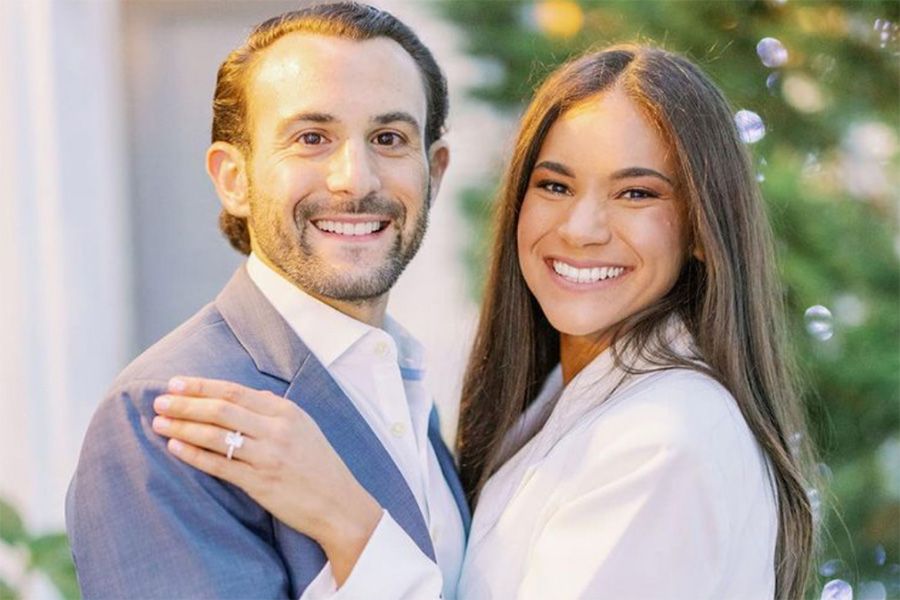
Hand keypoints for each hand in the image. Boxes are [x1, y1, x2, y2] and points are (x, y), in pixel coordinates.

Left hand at [152, 376, 381, 583]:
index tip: (175, 383)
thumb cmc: (320, 465)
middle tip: (159, 401)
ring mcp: (268, 456)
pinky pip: (219, 465)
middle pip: (221, 410)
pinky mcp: (260, 483)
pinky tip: (175, 448)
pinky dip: (193, 455)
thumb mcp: (304, 427)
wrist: (339, 504)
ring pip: (216, 436)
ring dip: (183, 427)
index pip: (235, 391)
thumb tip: (247, 393)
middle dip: (185, 404)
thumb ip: (274, 409)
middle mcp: (277, 430)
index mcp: (286, 412)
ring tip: (159, 423)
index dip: (201, 386)